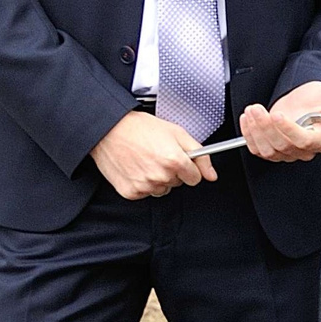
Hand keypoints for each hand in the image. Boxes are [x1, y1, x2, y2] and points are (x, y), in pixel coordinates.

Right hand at [92, 111, 215, 197]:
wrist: (109, 129)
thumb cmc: (140, 128)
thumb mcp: (177, 133)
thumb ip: (200, 155)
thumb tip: (212, 176)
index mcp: (175, 161)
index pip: (195, 178)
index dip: (189, 168)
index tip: (180, 161)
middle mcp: (161, 176)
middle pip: (178, 183)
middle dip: (172, 171)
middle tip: (157, 155)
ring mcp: (145, 185)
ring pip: (162, 189)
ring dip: (157, 179)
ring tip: (145, 160)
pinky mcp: (131, 192)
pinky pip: (145, 193)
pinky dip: (142, 183)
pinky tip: (135, 168)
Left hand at [241, 80, 320, 161]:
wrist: (308, 100)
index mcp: (319, 139)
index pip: (303, 141)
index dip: (288, 130)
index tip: (277, 115)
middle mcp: (303, 149)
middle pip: (282, 145)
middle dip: (265, 126)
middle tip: (257, 108)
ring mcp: (286, 151)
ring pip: (267, 150)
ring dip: (255, 131)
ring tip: (251, 111)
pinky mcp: (272, 148)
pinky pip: (257, 149)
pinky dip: (248, 136)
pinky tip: (247, 120)